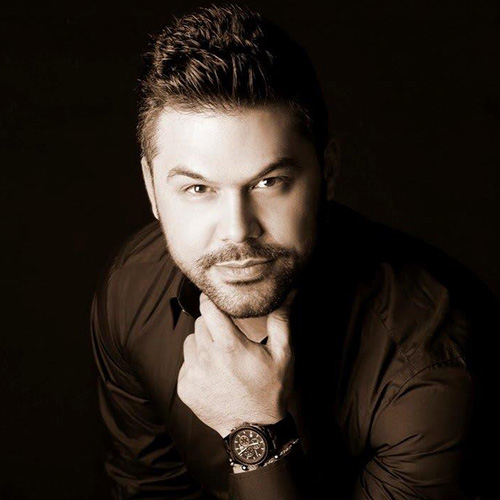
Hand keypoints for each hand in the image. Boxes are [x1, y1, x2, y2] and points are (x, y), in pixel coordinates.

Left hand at [177, 290, 296, 437]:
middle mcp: (206, 358)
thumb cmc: (270, 391)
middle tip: (228, 337)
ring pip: (190, 342)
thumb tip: (288, 294)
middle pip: (199, 324)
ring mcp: (193, 374)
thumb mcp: (283, 355)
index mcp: (229, 346)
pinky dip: (196, 363)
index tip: (215, 299)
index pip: (208, 308)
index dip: (211, 300)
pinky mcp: (184, 388)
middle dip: (212, 325)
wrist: (254, 431)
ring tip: (221, 357)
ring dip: (202, 343)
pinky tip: (213, 374)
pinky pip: (186, 363)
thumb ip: (281, 321)